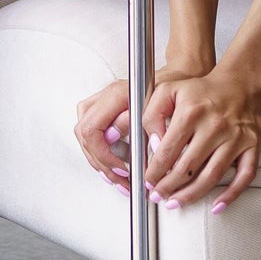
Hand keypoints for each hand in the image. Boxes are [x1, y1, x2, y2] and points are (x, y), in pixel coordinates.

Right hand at [74, 65, 209, 191]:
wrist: (176, 80)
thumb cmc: (170, 91)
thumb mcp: (155, 107)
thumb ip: (129, 120)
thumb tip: (110, 136)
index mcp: (115, 94)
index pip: (91, 128)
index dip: (103, 153)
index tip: (121, 168)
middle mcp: (104, 98)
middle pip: (84, 135)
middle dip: (101, 162)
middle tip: (120, 179)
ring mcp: (102, 105)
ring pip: (85, 137)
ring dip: (100, 163)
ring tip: (119, 179)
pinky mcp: (105, 113)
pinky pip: (93, 137)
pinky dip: (102, 156)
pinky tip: (116, 169)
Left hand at [139, 66, 260, 211]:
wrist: (240, 84)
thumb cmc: (202, 91)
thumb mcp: (168, 90)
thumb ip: (152, 114)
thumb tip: (153, 143)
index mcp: (191, 113)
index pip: (168, 151)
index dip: (155, 171)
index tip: (148, 181)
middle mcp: (214, 127)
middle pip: (188, 168)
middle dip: (169, 187)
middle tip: (158, 196)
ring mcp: (235, 138)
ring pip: (211, 176)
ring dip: (191, 195)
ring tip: (176, 203)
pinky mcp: (251, 146)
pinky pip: (244, 176)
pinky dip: (231, 194)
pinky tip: (216, 206)